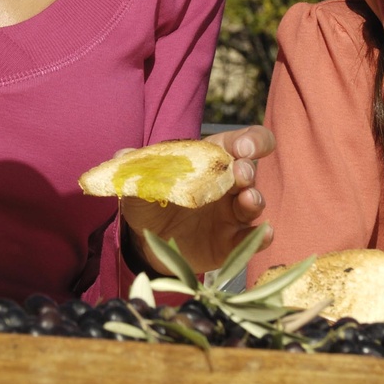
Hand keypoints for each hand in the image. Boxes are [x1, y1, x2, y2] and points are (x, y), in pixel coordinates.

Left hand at [119, 126, 275, 275]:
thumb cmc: (149, 199)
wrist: (145, 240)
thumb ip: (134, 167)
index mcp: (210, 161)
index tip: (244, 147)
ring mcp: (231, 214)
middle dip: (247, 171)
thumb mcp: (139, 181)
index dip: (249, 140)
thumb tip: (120, 156)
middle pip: (248, 172)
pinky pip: (250, 239)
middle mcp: (227, 185)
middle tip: (239, 173)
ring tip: (249, 200)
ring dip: (255, 200)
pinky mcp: (231, 243)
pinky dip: (260, 237)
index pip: (238, 143)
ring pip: (253, 204)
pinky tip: (263, 235)